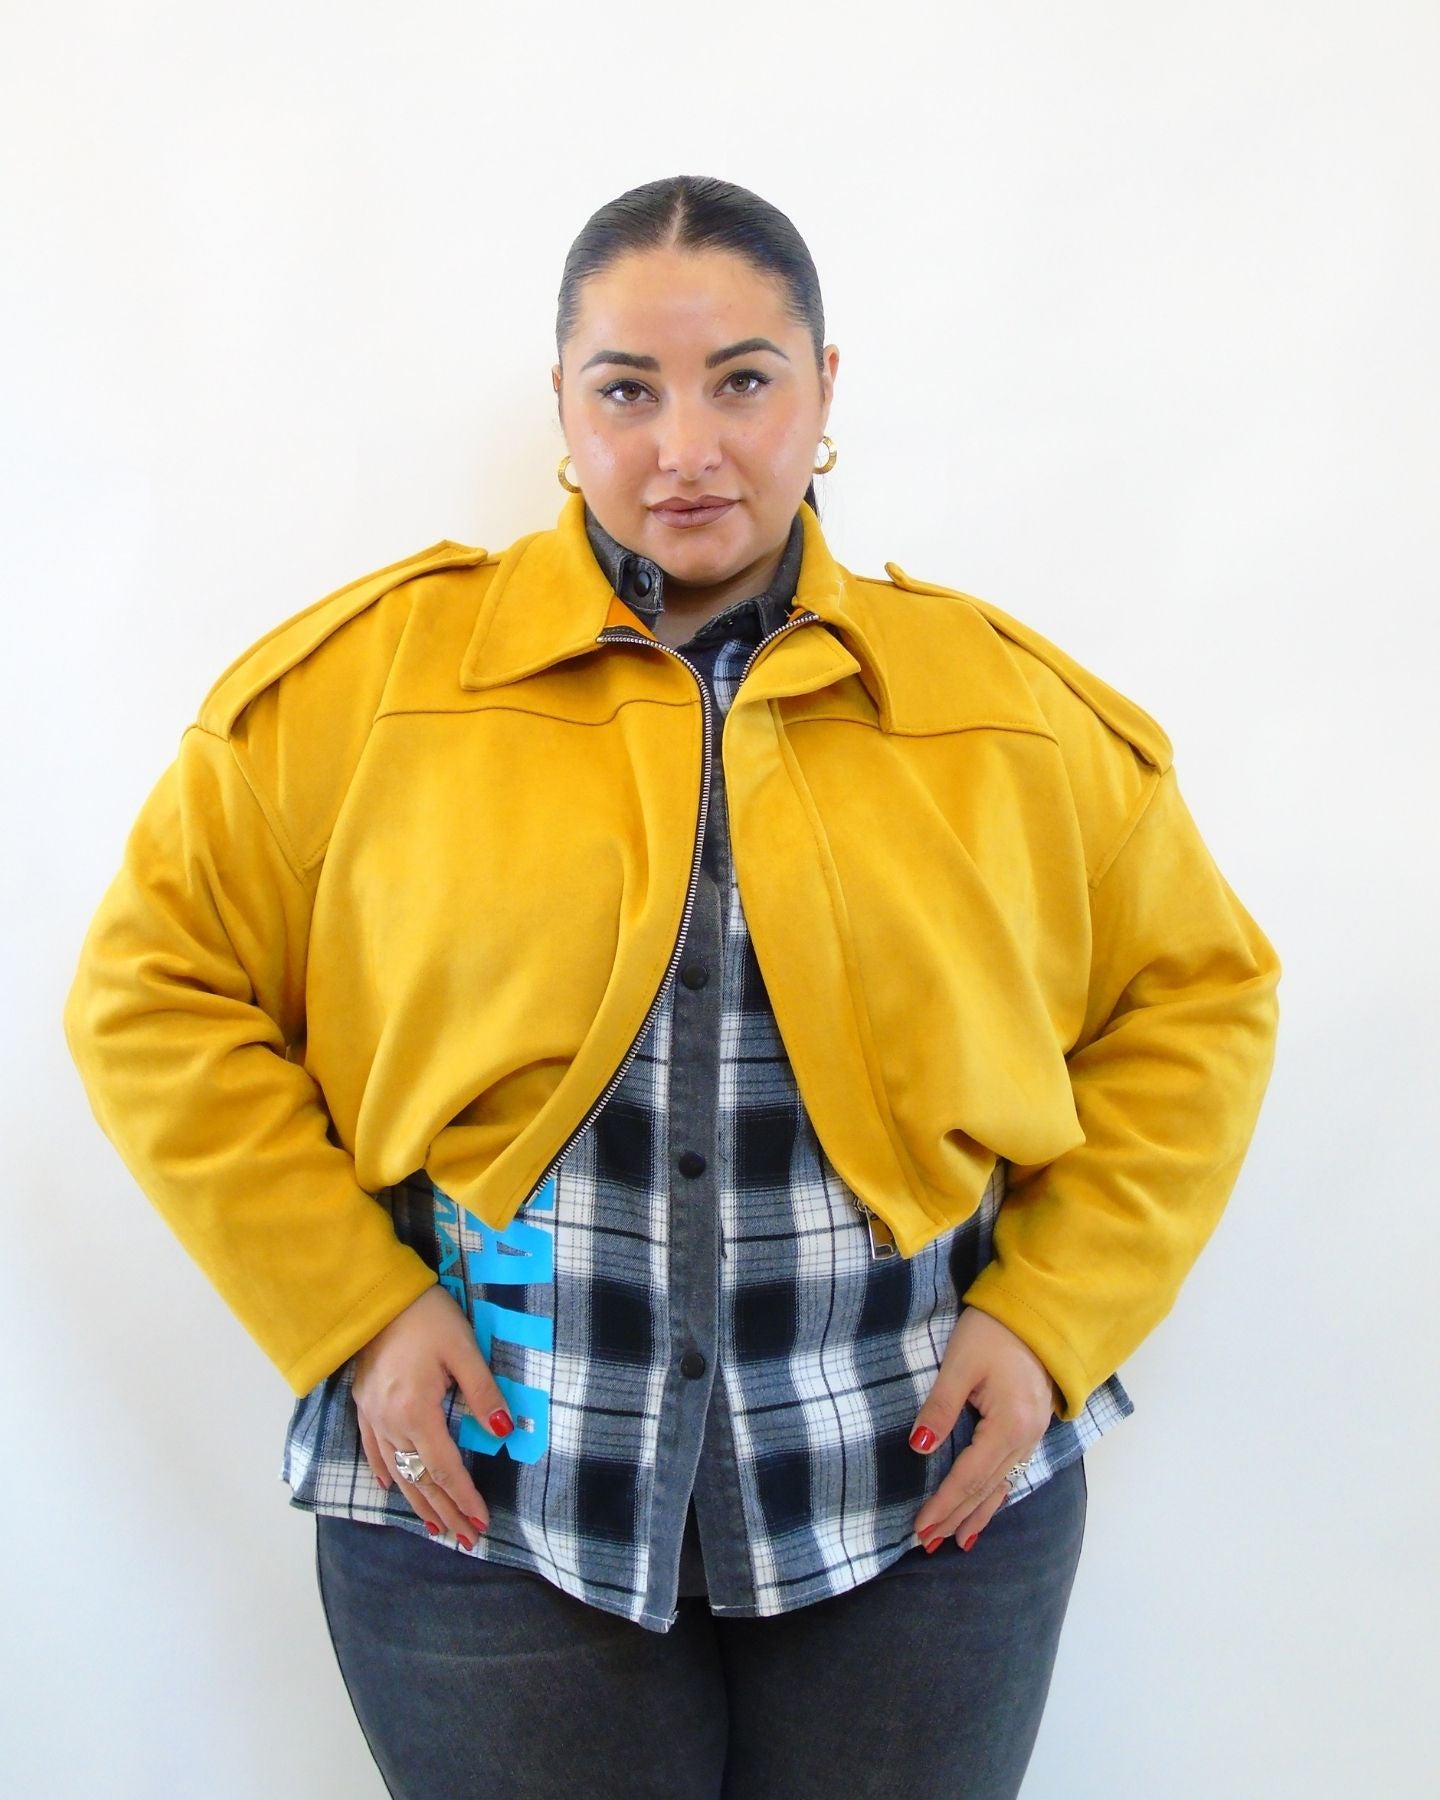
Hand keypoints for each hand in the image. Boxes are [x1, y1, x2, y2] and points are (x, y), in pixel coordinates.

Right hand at [351, 1284, 512, 1547]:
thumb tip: (504, 1432)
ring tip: (435, 1527)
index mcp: (417, 1412)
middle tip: (466, 1539)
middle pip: (421, 1478)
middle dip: (445, 1510)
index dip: (465, 1497)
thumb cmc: (426, 1316)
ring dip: (417, 1501)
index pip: (446, 1467)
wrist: (374, 1295)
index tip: (482, 1522)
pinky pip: (372, 1448)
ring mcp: (372, 1415)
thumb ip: (483, 1392)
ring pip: (397, 1470)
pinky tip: (389, 1486)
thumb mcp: (463, 1348)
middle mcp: (391, 1423)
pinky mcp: (362, 1404)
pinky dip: (384, 1471)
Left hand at [910, 1306, 1056, 1551]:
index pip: (969, 1477)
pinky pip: (1012, 1472)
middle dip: (955, 1517)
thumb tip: (919, 1448)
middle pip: (985, 1488)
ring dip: (976, 1514)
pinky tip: (985, 1510)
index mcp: (1008, 1425)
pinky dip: (995, 1496)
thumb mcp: (960, 1365)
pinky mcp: (1032, 1427)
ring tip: (955, 1541)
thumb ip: (940, 1408)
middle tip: (927, 1543)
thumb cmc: (993, 1331)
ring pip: (1001, 1485)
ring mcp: (1033, 1435)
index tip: (919, 1527)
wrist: (1037, 1312)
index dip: (944, 1504)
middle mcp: (1026, 1438)